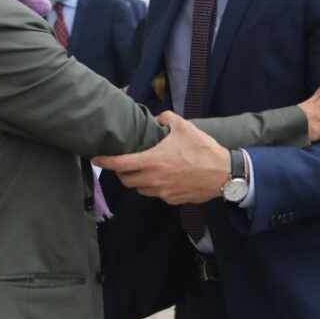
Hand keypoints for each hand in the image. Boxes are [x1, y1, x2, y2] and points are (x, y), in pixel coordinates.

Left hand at [92, 112, 229, 204]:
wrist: (223, 174)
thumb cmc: (203, 149)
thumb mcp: (184, 126)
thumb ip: (165, 119)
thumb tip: (156, 119)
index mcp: (153, 161)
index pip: (121, 164)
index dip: (105, 162)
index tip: (96, 159)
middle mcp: (154, 179)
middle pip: (127, 180)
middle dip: (121, 172)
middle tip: (125, 162)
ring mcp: (163, 192)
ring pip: (140, 189)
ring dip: (137, 180)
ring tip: (145, 169)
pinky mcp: (172, 200)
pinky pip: (156, 194)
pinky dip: (154, 186)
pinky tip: (164, 177)